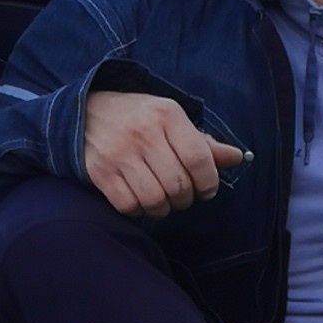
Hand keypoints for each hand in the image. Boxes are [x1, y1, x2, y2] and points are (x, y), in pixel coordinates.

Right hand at [82, 88, 244, 218]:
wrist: (85, 112)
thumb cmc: (138, 118)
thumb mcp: (171, 119)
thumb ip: (203, 142)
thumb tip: (237, 158)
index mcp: (166, 115)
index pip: (199, 159)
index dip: (209, 182)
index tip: (206, 189)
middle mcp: (143, 132)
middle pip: (178, 185)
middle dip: (186, 199)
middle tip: (183, 196)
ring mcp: (119, 153)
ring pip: (155, 200)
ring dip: (164, 208)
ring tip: (163, 200)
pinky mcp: (100, 172)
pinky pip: (129, 206)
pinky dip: (139, 209)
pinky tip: (140, 199)